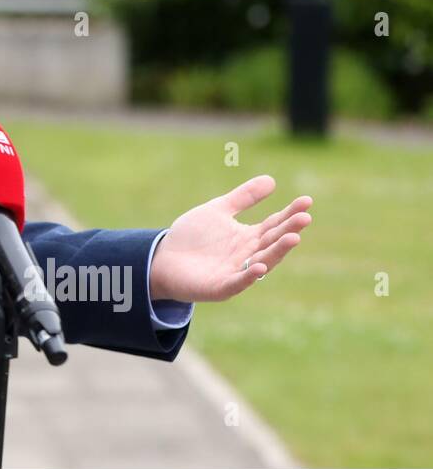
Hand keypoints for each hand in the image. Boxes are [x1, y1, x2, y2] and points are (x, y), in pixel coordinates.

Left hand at [150, 174, 311, 303]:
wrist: (162, 259)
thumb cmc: (192, 236)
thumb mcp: (218, 210)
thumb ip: (243, 198)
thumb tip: (272, 180)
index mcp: (249, 237)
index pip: (274, 224)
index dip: (290, 214)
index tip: (306, 201)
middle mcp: (248, 255)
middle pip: (272, 242)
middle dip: (288, 231)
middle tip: (305, 218)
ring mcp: (236, 272)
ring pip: (262, 262)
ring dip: (277, 252)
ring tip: (293, 238)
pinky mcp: (219, 287)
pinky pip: (237, 283)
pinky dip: (248, 276)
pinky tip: (259, 266)